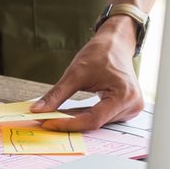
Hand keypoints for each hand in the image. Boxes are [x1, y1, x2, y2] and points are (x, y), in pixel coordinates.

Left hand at [30, 16, 143, 130]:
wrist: (116, 44)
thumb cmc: (101, 53)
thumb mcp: (75, 73)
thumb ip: (56, 94)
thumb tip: (37, 110)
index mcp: (124, 96)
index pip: (92, 120)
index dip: (67, 124)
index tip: (47, 123)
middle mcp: (132, 105)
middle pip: (94, 123)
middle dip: (68, 122)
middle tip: (44, 120)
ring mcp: (130, 109)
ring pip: (96, 122)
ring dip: (74, 120)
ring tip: (54, 116)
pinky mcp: (124, 109)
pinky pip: (100, 118)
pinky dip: (82, 116)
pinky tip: (68, 113)